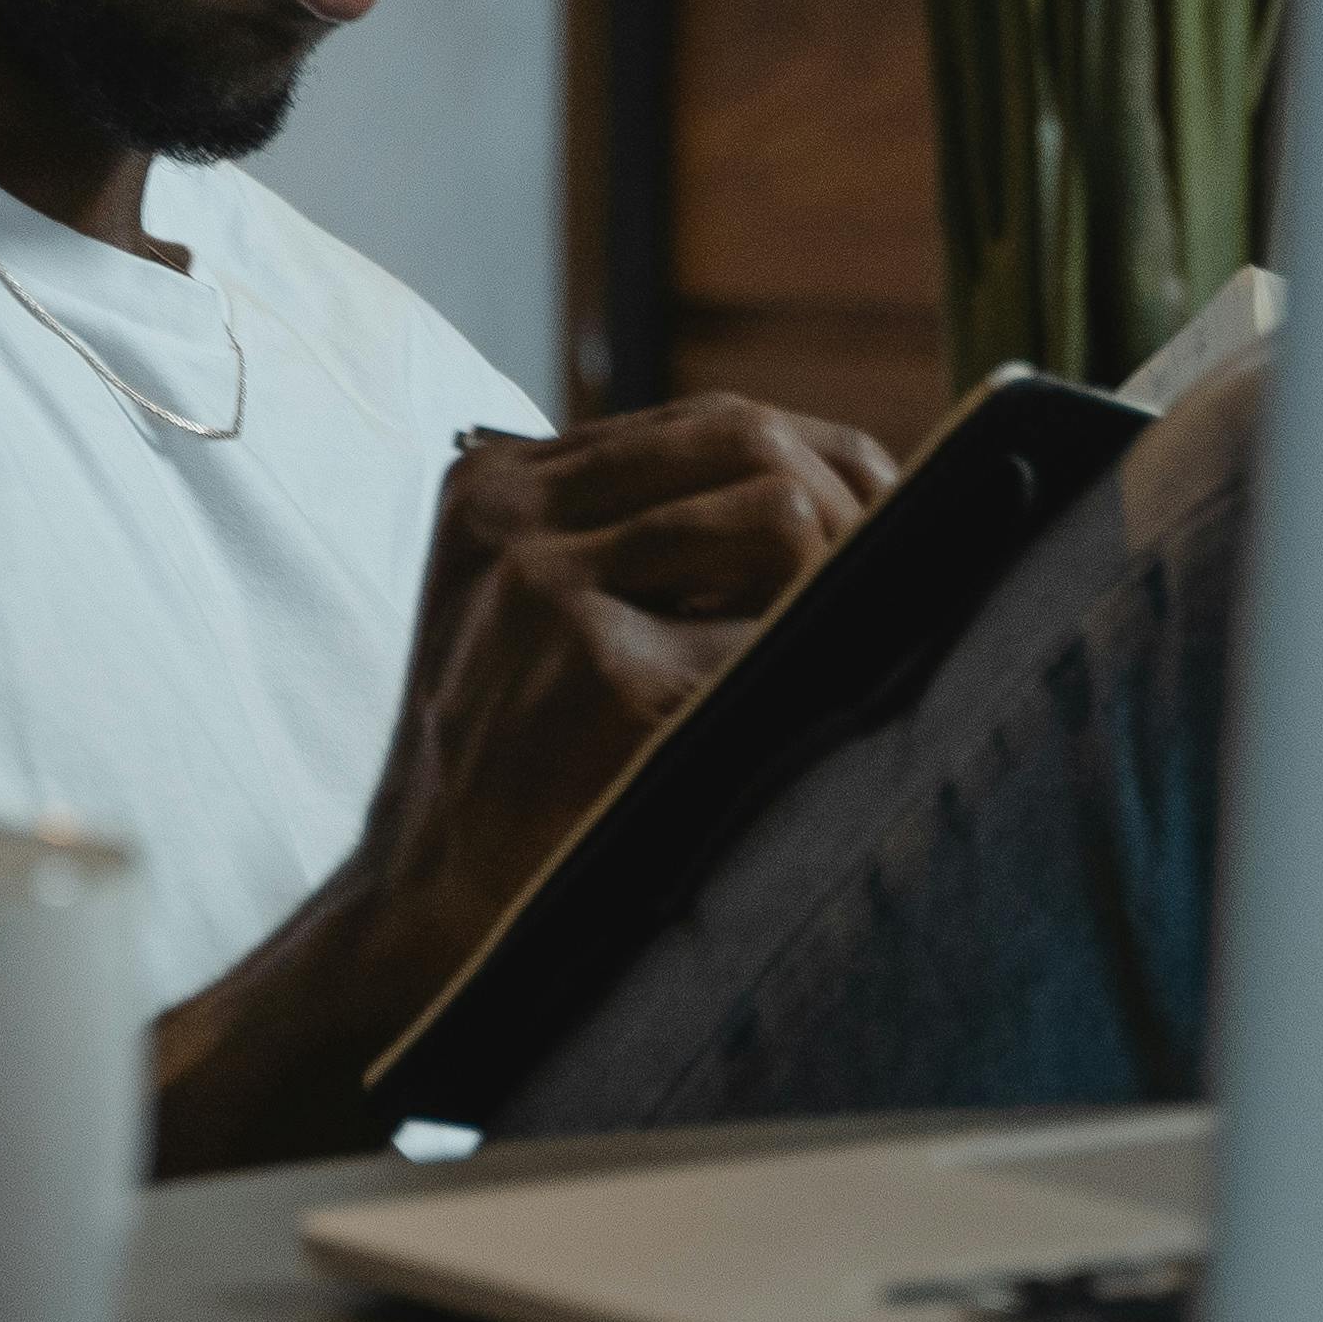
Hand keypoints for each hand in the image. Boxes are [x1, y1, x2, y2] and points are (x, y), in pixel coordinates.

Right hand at [340, 394, 904, 988]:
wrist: (425, 899)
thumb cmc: (509, 763)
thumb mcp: (532, 609)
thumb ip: (633, 535)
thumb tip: (843, 488)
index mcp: (495, 482)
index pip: (706, 422)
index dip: (821, 461)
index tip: (884, 517)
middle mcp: (513, 510)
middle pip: (749, 437)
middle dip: (852, 501)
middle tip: (897, 577)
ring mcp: (547, 585)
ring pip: (778, 512)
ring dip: (835, 581)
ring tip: (831, 650)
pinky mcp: (599, 672)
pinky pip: (773, 633)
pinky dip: (806, 670)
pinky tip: (795, 714)